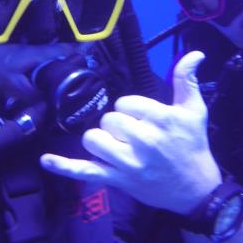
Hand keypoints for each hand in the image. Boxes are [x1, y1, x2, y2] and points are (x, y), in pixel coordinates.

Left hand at [40, 51, 220, 214]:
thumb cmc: (193, 146)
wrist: (196, 189)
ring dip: (102, 140)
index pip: (125, 103)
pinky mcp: (116, 180)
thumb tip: (193, 53)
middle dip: (118, 125)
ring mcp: (127, 163)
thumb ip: (187, 80)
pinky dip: (64, 166)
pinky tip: (46, 160)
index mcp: (160, 120)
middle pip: (108, 120)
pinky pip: (84, 171)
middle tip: (136, 135)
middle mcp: (142, 141)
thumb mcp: (194, 111)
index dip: (132, 109)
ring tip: (119, 146)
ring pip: (94, 139)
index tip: (145, 119)